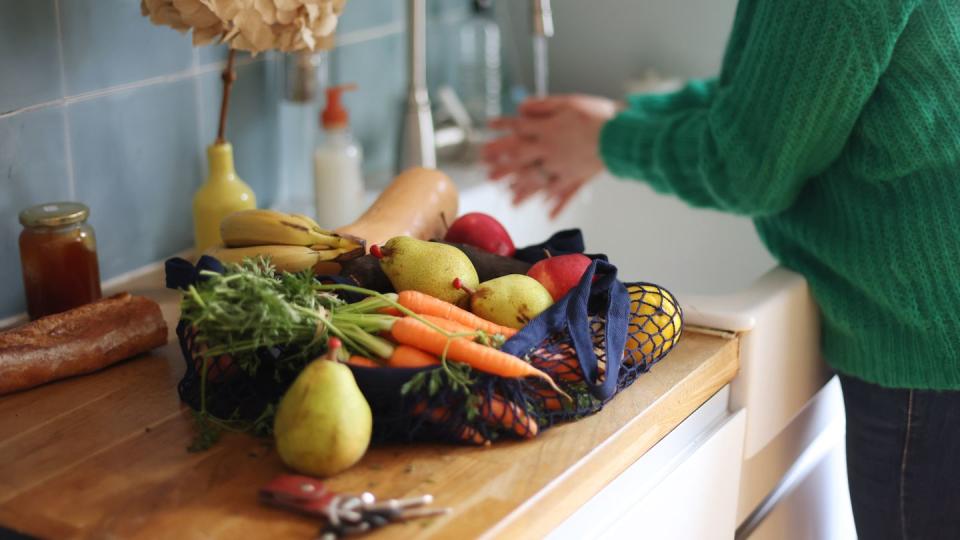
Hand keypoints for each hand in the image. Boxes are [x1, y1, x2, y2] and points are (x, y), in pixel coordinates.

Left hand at [482, 94, 617, 217]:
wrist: (620, 133)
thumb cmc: (596, 114)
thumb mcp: (566, 102)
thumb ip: (542, 106)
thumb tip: (521, 108)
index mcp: (546, 131)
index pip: (517, 130)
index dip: (502, 130)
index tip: (488, 132)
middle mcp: (549, 151)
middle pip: (520, 160)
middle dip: (503, 168)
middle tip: (487, 176)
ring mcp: (562, 167)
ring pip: (538, 181)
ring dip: (523, 191)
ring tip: (511, 200)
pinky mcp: (577, 177)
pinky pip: (564, 193)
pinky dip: (557, 205)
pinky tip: (549, 215)